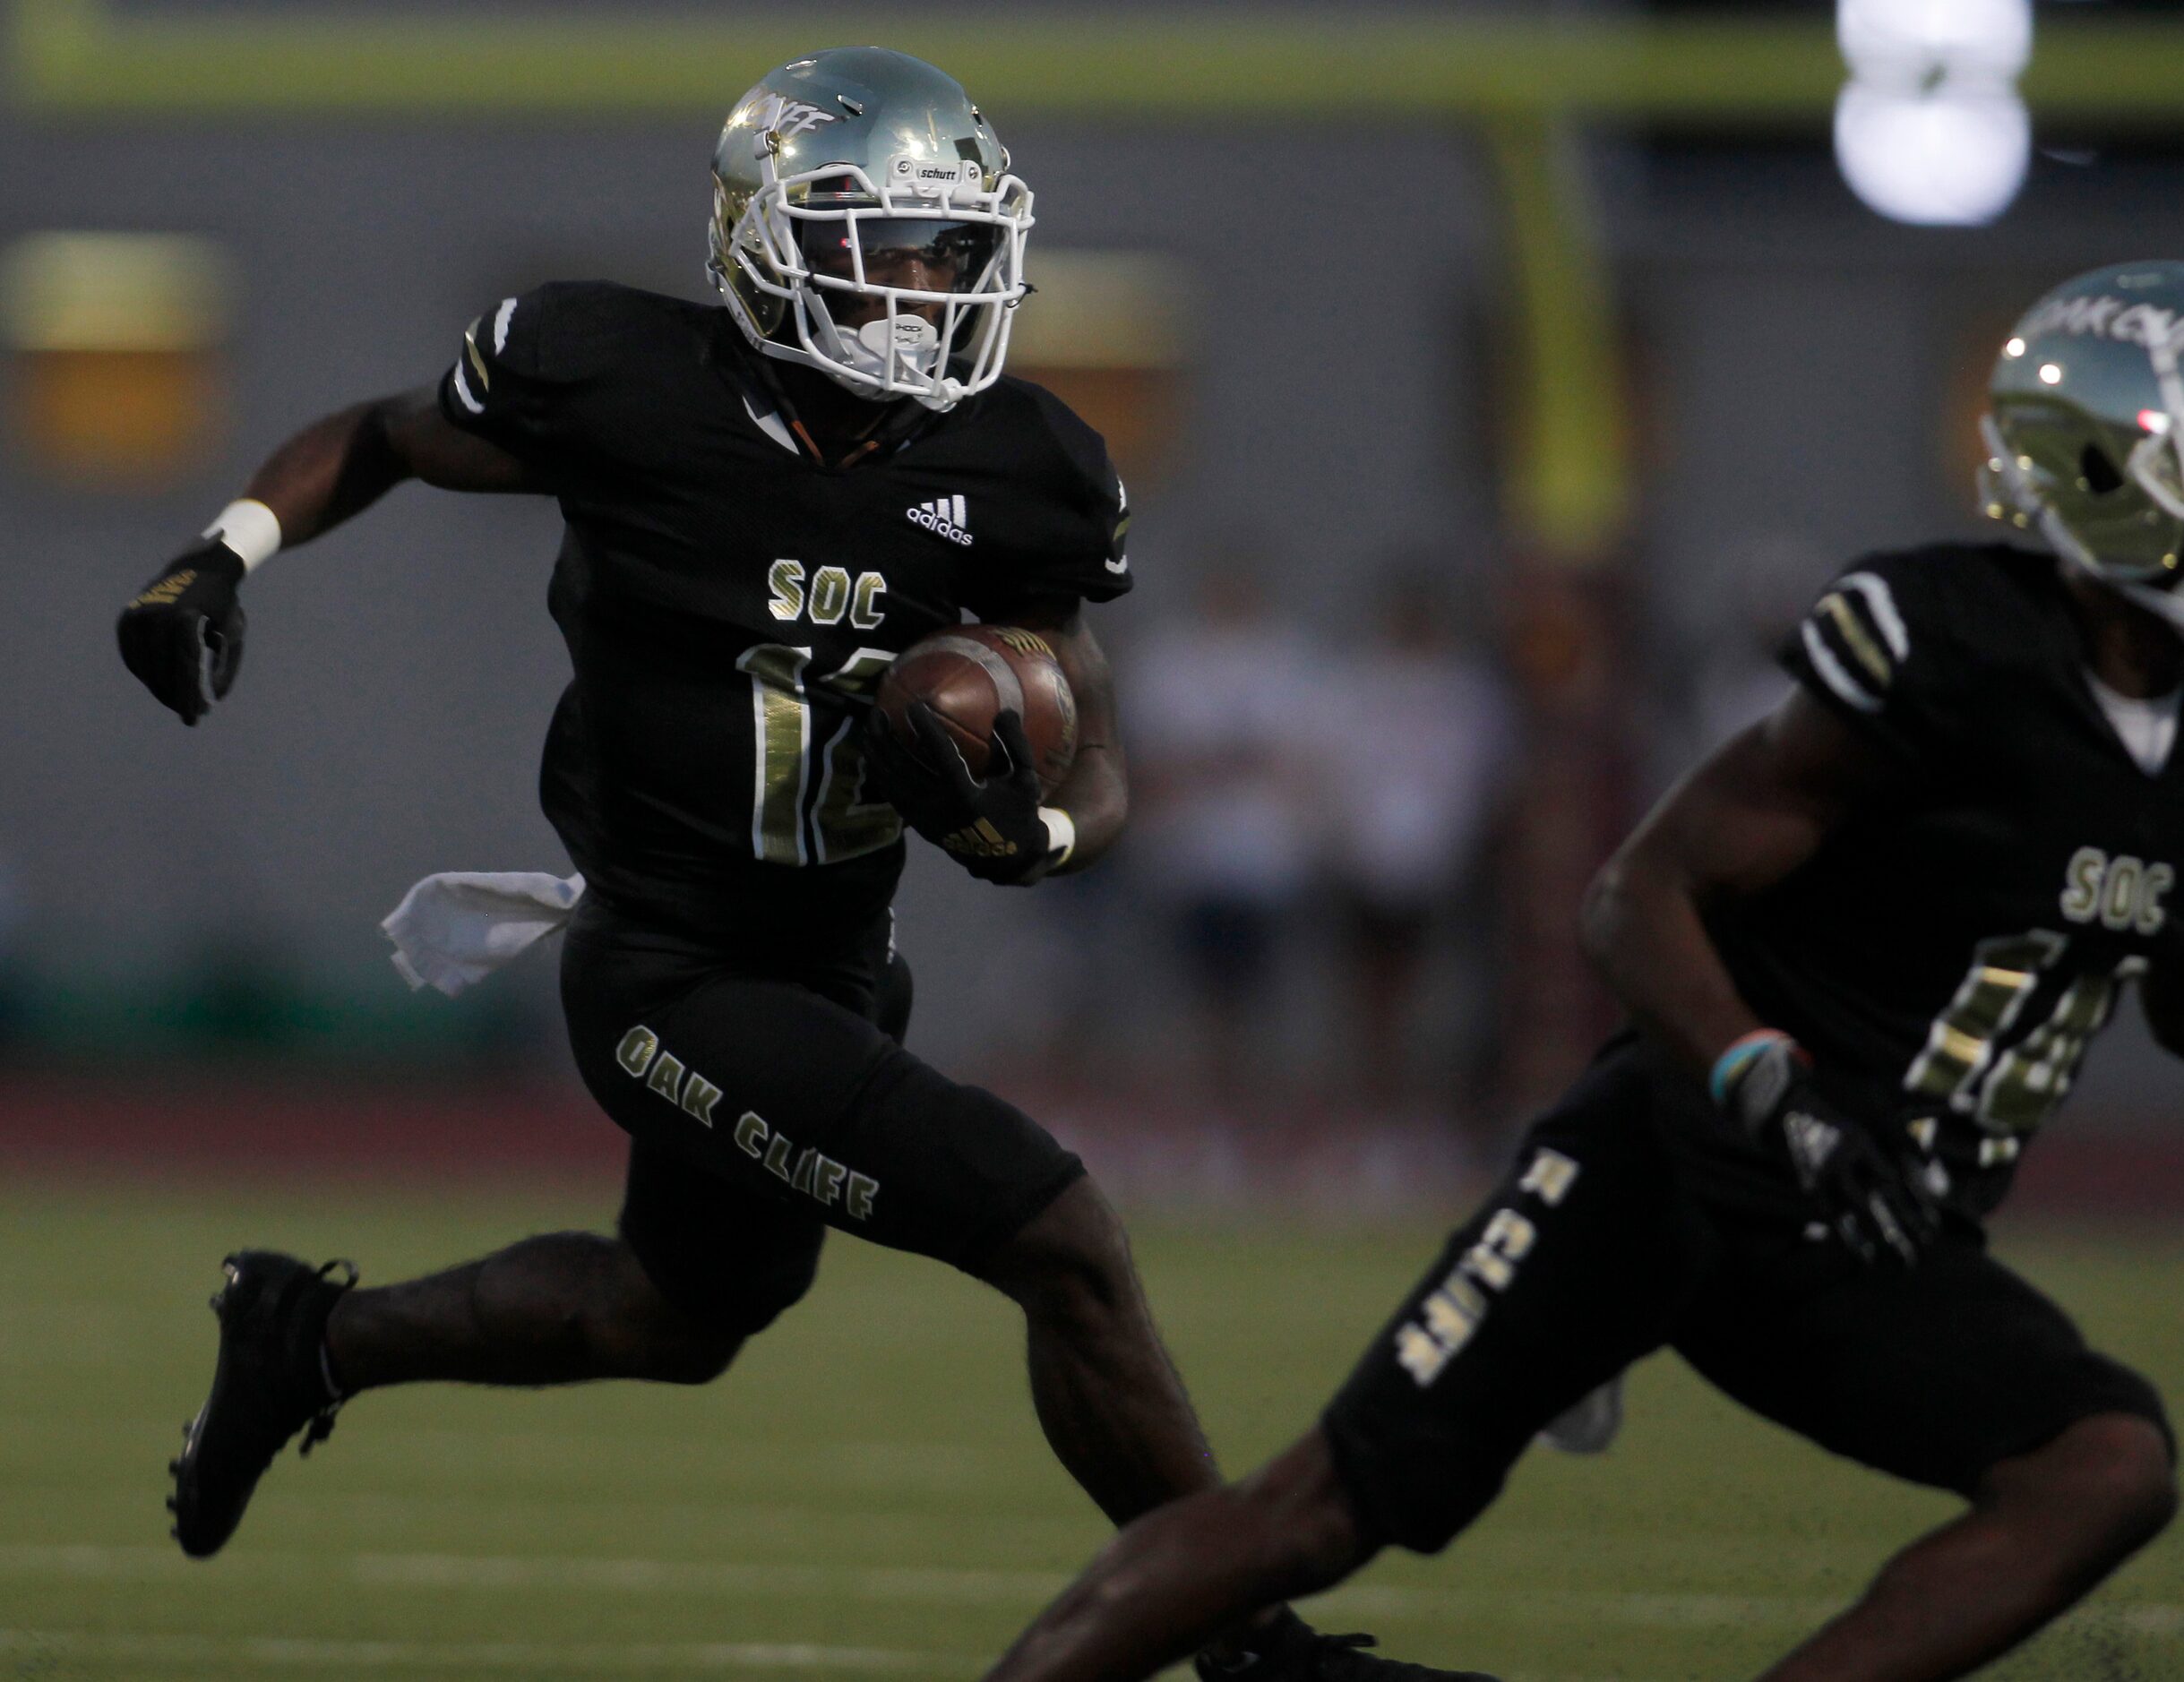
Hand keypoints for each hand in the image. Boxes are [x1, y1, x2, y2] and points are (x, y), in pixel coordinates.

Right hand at [116, 539, 247, 724]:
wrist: (199, 568)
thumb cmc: (222, 605)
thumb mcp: (233, 634)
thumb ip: (224, 669)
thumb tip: (208, 701)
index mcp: (186, 620)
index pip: (185, 670)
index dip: (188, 698)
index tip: (192, 720)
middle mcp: (157, 617)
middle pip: (163, 673)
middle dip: (177, 697)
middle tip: (191, 714)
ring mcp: (138, 617)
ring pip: (145, 668)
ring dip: (161, 688)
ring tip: (179, 701)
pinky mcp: (127, 619)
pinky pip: (132, 657)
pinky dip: (145, 673)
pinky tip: (161, 683)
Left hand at [861, 703, 1058, 883]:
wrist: (1005, 859)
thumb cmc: (1018, 813)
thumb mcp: (1026, 780)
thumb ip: (1016, 745)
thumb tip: (1004, 711)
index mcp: (967, 797)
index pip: (942, 756)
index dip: (927, 729)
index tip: (914, 705)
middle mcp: (939, 809)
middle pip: (904, 769)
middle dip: (887, 739)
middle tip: (877, 711)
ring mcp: (925, 819)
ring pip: (892, 783)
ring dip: (877, 755)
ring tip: (870, 728)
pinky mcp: (918, 825)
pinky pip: (892, 797)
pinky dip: (880, 775)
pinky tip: (874, 755)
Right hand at [1724, 1039, 1940, 1267]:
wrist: (1782, 1101)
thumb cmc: (1840, 1100)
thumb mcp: (1882, 1098)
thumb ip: (1926, 1106)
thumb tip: (1971, 1105)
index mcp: (1865, 1136)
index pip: (1900, 1175)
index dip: (1918, 1202)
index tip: (1932, 1225)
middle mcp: (1846, 1155)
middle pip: (1883, 1197)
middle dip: (1906, 1225)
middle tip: (1925, 1249)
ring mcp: (1825, 1170)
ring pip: (1859, 1212)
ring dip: (1882, 1238)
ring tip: (1902, 1262)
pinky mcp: (1809, 1184)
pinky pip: (1833, 1216)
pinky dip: (1850, 1239)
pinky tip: (1867, 1256)